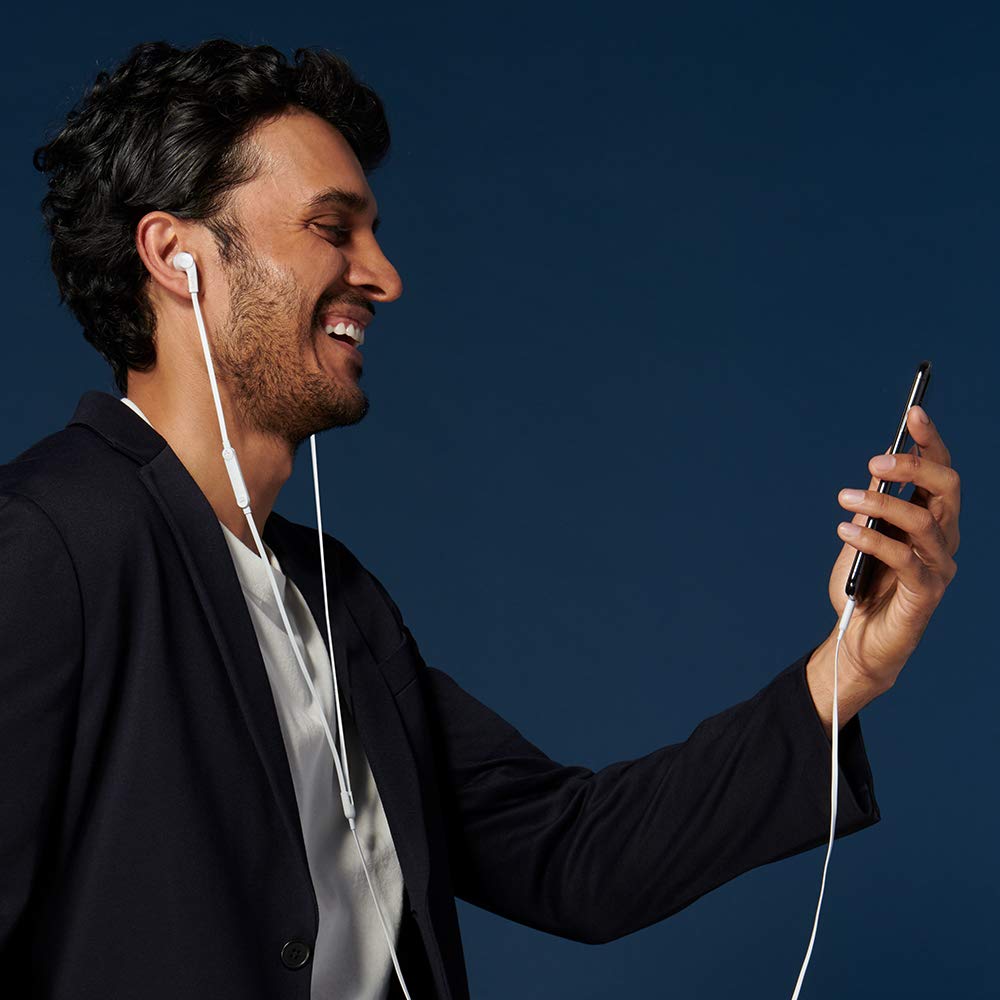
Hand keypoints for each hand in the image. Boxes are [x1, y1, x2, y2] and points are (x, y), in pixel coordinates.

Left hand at [810, 404, 959, 724]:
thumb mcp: (861, 537)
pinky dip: (873, 538)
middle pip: (946, 489)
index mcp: (931, 521)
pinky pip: (904, 558)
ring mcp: (938, 567)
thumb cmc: (862, 587)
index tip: (914, 412)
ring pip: (923, 521)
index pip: (941, 474)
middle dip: (912, 467)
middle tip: (874, 461)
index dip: (930, 442)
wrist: (856, 640)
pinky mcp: (925, 594)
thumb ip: (873, 507)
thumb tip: (875, 468)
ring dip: (881, 504)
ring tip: (844, 498)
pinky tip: (846, 530)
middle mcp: (943, 540)